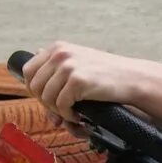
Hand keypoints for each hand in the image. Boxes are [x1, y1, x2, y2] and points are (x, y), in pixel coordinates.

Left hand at [21, 42, 153, 128]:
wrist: (132, 77)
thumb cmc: (106, 73)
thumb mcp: (78, 61)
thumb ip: (55, 66)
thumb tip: (29, 79)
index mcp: (57, 47)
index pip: (28, 71)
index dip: (35, 89)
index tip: (48, 99)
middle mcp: (60, 53)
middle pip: (34, 86)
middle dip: (45, 102)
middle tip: (61, 109)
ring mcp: (68, 66)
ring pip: (46, 98)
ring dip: (57, 111)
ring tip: (72, 111)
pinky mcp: (77, 80)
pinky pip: (60, 106)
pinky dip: (68, 115)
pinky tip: (79, 113)